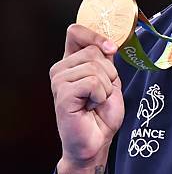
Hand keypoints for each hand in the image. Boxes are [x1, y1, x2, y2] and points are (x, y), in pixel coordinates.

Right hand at [50, 24, 124, 166]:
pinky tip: (91, 106)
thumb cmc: (102, 114)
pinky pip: (93, 82)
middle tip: (102, 93)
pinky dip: (101, 95)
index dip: (95, 36)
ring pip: (96, 67)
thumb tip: (108, 44)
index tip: (111, 49)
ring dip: (106, 87)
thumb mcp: (110, 80)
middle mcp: (61, 68)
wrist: (96, 141)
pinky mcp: (62, 94)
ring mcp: (59, 81)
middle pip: (94, 51)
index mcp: (71, 62)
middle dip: (109, 73)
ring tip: (96, 101)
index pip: (75, 32)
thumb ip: (105, 60)